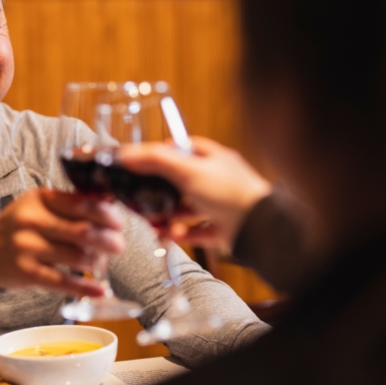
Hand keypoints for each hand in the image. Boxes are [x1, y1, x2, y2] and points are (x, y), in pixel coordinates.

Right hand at [0, 188, 124, 295]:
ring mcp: (27, 247)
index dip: (105, 215)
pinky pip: (63, 281)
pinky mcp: (26, 272)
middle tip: (119, 246)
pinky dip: (84, 287)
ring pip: (76, 256)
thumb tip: (110, 206)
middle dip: (107, 240)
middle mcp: (32, 220)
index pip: (80, 204)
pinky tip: (99, 290)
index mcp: (40, 199)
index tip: (119, 223)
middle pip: (82, 231)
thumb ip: (71, 205)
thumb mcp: (40, 206)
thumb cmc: (22, 227)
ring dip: (95, 262)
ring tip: (100, 264)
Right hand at [118, 136, 271, 248]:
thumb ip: (156, 161)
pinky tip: (172, 235)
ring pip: (187, 208)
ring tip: (154, 221)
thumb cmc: (229, 192)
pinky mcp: (222, 227)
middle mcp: (217, 179)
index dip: (161, 153)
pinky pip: (197, 230)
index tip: (141, 161)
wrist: (257, 227)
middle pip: (181, 181)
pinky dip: (183, 233)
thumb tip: (128, 154)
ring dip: (169, 215)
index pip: (182, 149)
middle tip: (141, 196)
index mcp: (212, 158)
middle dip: (160, 191)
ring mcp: (220, 204)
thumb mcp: (188, 171)